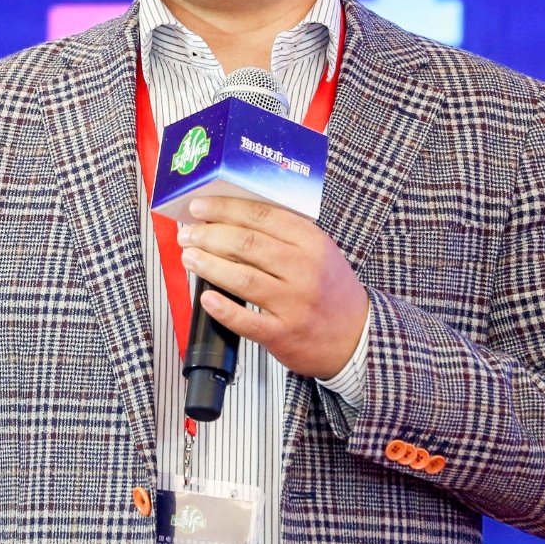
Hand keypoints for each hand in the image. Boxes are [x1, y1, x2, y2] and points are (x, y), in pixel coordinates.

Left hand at [175, 195, 370, 379]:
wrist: (356, 336)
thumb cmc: (330, 290)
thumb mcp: (319, 252)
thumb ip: (284, 235)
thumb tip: (231, 218)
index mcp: (313, 243)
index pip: (262, 216)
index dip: (225, 209)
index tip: (200, 207)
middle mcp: (305, 270)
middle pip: (247, 244)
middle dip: (209, 235)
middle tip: (188, 233)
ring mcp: (294, 304)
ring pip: (243, 278)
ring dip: (209, 265)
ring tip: (189, 257)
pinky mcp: (284, 334)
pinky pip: (248, 320)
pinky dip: (223, 309)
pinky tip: (206, 298)